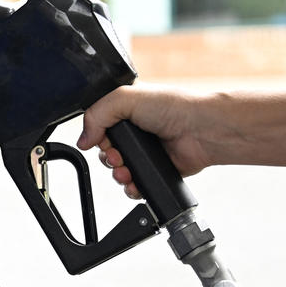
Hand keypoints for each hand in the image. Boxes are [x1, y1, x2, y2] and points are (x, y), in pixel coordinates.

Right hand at [76, 83, 212, 197]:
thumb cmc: (175, 108)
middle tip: (118, 156)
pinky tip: (135, 183)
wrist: (202, 131)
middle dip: (108, 159)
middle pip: (105, 153)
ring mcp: (144, 153)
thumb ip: (96, 114)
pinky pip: (134, 186)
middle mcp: (134, 132)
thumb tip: (83, 140)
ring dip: (118, 175)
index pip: (98, 128)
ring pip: (117, 171)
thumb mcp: (125, 98)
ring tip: (127, 171)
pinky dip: (131, 188)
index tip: (102, 141)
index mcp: (125, 112)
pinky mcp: (153, 171)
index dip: (96, 138)